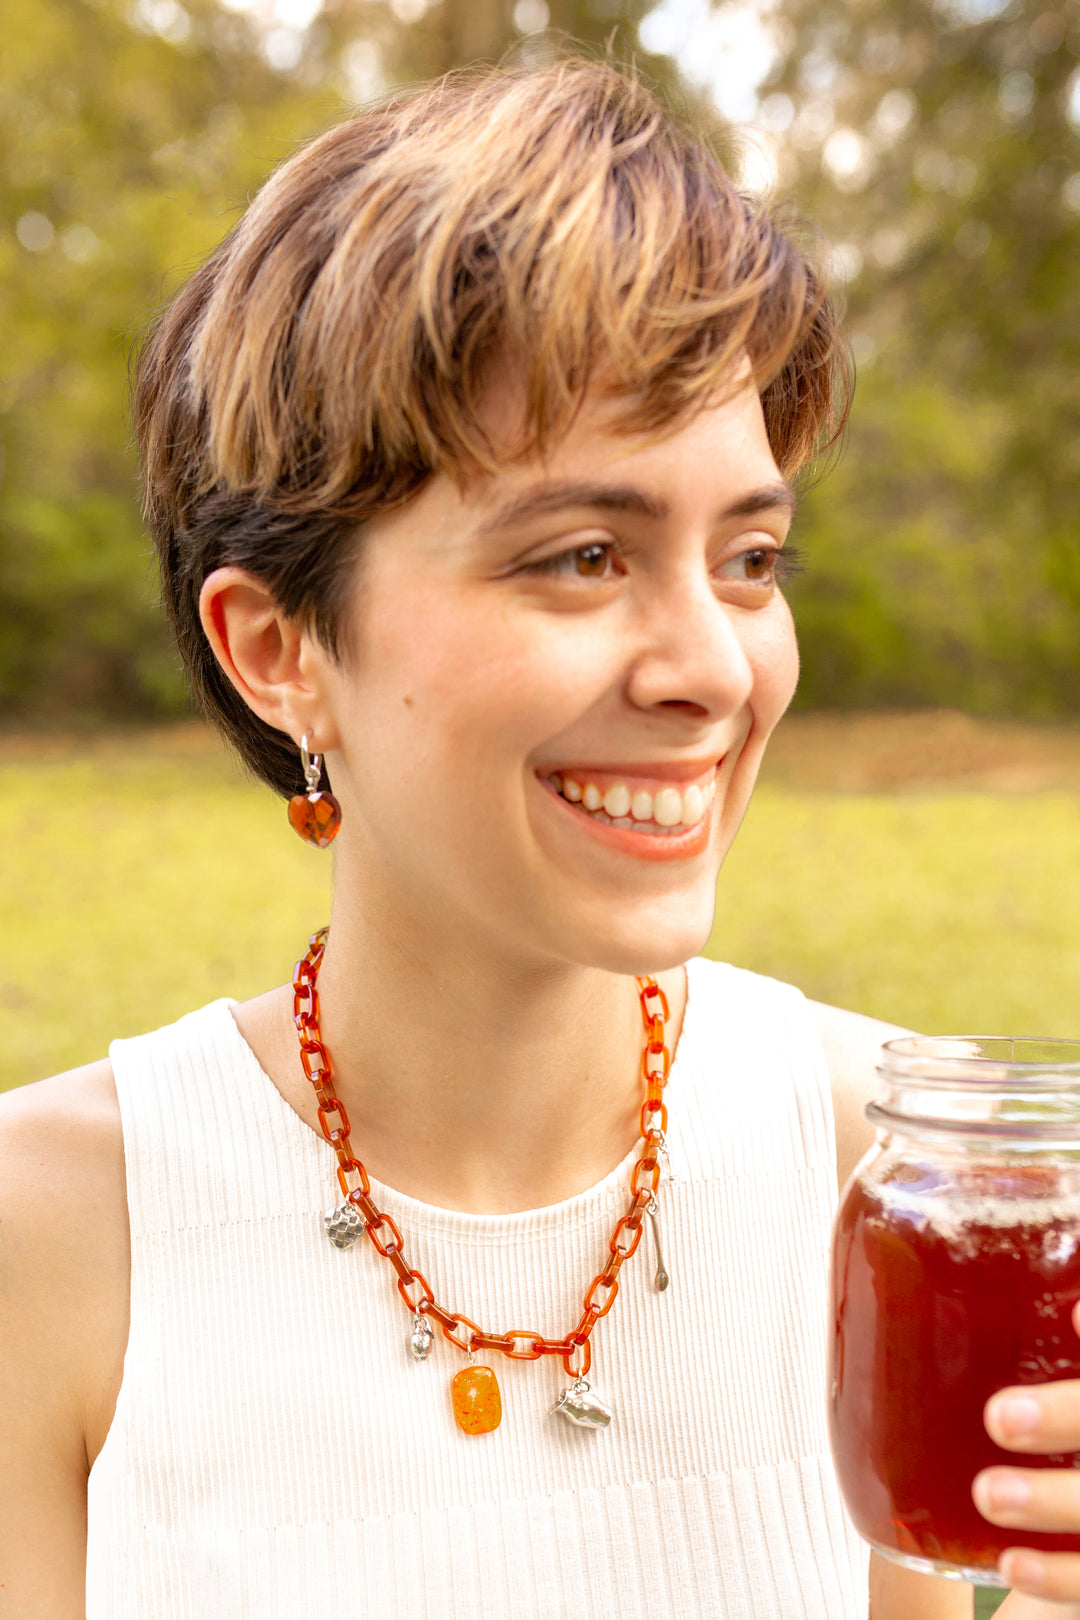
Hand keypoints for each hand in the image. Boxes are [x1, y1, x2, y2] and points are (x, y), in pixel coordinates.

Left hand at [973, 1300, 1079, 1604]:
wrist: (1063, 1531)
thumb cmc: (1053, 1439)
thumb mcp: (1047, 1385)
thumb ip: (1028, 1344)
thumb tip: (941, 1269)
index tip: (1074, 1311)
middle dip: (1072, 1416)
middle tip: (999, 1417)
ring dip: (1054, 1500)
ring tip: (988, 1494)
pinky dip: (1062, 1576)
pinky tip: (1011, 1564)